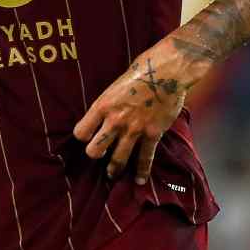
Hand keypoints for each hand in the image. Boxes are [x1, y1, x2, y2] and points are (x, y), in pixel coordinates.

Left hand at [73, 38, 205, 184]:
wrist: (168, 70)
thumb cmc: (143, 69)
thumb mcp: (117, 84)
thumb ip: (110, 102)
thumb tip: (106, 113)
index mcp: (103, 105)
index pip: (81, 132)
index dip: (83, 136)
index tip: (87, 136)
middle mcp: (115, 120)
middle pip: (94, 150)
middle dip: (95, 154)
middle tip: (99, 155)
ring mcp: (134, 129)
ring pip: (118, 159)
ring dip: (114, 168)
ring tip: (113, 174)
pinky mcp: (153, 134)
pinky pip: (145, 158)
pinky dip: (142, 171)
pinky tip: (140, 180)